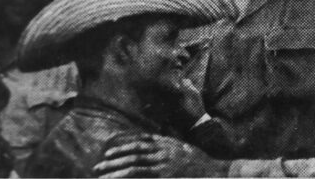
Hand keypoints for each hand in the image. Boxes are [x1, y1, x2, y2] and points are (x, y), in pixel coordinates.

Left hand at [93, 133, 229, 177]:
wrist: (216, 171)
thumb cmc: (200, 163)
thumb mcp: (184, 149)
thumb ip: (170, 146)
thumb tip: (157, 145)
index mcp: (167, 143)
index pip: (140, 140)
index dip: (123, 144)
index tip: (108, 150)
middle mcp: (164, 150)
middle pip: (133, 151)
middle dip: (114, 158)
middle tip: (98, 165)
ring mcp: (164, 163)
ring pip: (134, 164)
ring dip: (116, 170)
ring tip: (101, 175)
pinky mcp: (165, 175)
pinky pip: (142, 175)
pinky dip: (129, 178)